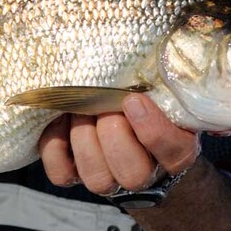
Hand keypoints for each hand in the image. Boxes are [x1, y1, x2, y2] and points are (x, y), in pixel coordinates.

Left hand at [38, 93, 230, 230]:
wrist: (119, 122)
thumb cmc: (145, 99)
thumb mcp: (160, 90)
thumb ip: (159, 83)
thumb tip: (150, 49)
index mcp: (175, 151)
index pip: (175, 153)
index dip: (153, 130)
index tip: (133, 100)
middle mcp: (144, 174)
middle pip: (133, 173)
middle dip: (113, 133)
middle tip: (104, 104)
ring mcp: (108, 181)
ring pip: (96, 177)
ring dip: (84, 136)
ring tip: (80, 107)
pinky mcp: (74, 178)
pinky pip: (61, 174)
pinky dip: (55, 145)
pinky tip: (61, 119)